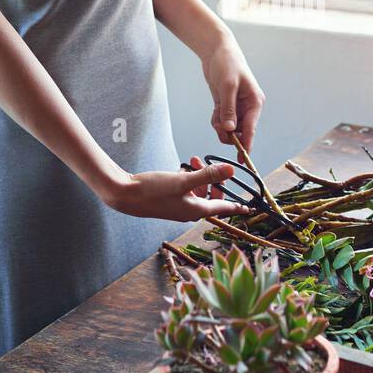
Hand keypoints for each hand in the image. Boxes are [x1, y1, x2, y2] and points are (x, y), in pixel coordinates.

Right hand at [100, 161, 250, 222]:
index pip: (223, 208)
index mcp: (196, 210)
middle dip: (213, 180)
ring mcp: (178, 206)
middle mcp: (188, 211)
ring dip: (199, 176)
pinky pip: (186, 190)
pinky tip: (182, 168)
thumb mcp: (183, 181)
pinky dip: (188, 178)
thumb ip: (208, 175)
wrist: (124, 195)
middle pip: (211, 197)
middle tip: (208, 165)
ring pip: (198, 191)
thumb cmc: (153, 190)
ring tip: (192, 161)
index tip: (248, 208)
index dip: (236, 206)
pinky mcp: (169, 199)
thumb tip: (231, 171)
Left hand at [201, 33, 265, 160]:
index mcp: (254, 102)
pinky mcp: (226, 106)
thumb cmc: (227, 63)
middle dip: (228, 133)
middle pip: (240, 132)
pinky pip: (222, 121)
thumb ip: (228, 109)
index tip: (243, 161)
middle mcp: (248, 107)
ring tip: (216, 115)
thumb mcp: (227, 86)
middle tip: (218, 125)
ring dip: (221, 126)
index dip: (246, 145)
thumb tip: (231, 130)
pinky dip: (216, 120)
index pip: (251, 129)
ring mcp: (236, 107)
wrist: (216, 50)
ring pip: (229, 129)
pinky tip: (215, 112)